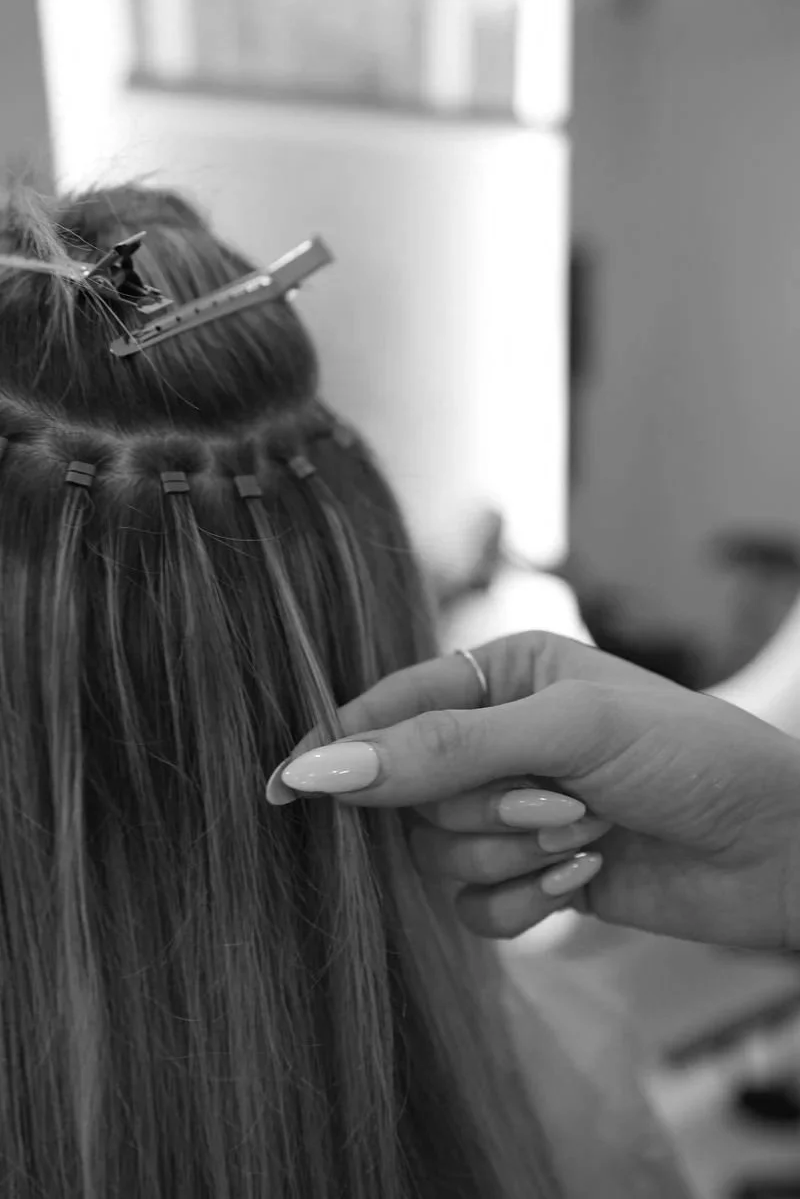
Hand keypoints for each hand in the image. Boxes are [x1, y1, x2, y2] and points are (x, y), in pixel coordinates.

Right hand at [269, 633, 799, 948]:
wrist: (781, 848)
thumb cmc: (689, 755)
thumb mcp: (566, 731)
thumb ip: (441, 749)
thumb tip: (322, 767)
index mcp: (501, 676)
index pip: (390, 709)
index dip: (339, 748)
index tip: (284, 790)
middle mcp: (497, 742)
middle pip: (409, 794)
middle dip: (483, 809)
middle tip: (559, 801)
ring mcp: (511, 812)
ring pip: (437, 855)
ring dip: (511, 854)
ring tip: (586, 833)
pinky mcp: (530, 877)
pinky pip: (474, 906)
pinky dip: (525, 900)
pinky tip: (585, 876)